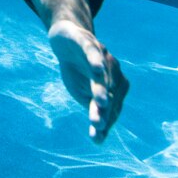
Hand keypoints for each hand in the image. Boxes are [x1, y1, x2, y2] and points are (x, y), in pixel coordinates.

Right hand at [48, 19, 128, 143]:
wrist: (66, 37)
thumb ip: (92, 108)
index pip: (110, 107)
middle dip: (104, 110)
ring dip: (101, 89)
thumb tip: (100, 135)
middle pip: (108, 94)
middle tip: (98, 125)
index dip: (104, 122)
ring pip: (102, 76)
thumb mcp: (81, 92)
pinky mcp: (87, 42)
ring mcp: (100, 56)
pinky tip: (98, 71)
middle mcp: (110, 71)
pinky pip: (93, 52)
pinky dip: (96, 61)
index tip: (96, 139)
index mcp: (111, 86)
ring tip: (102, 103)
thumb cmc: (77, 69)